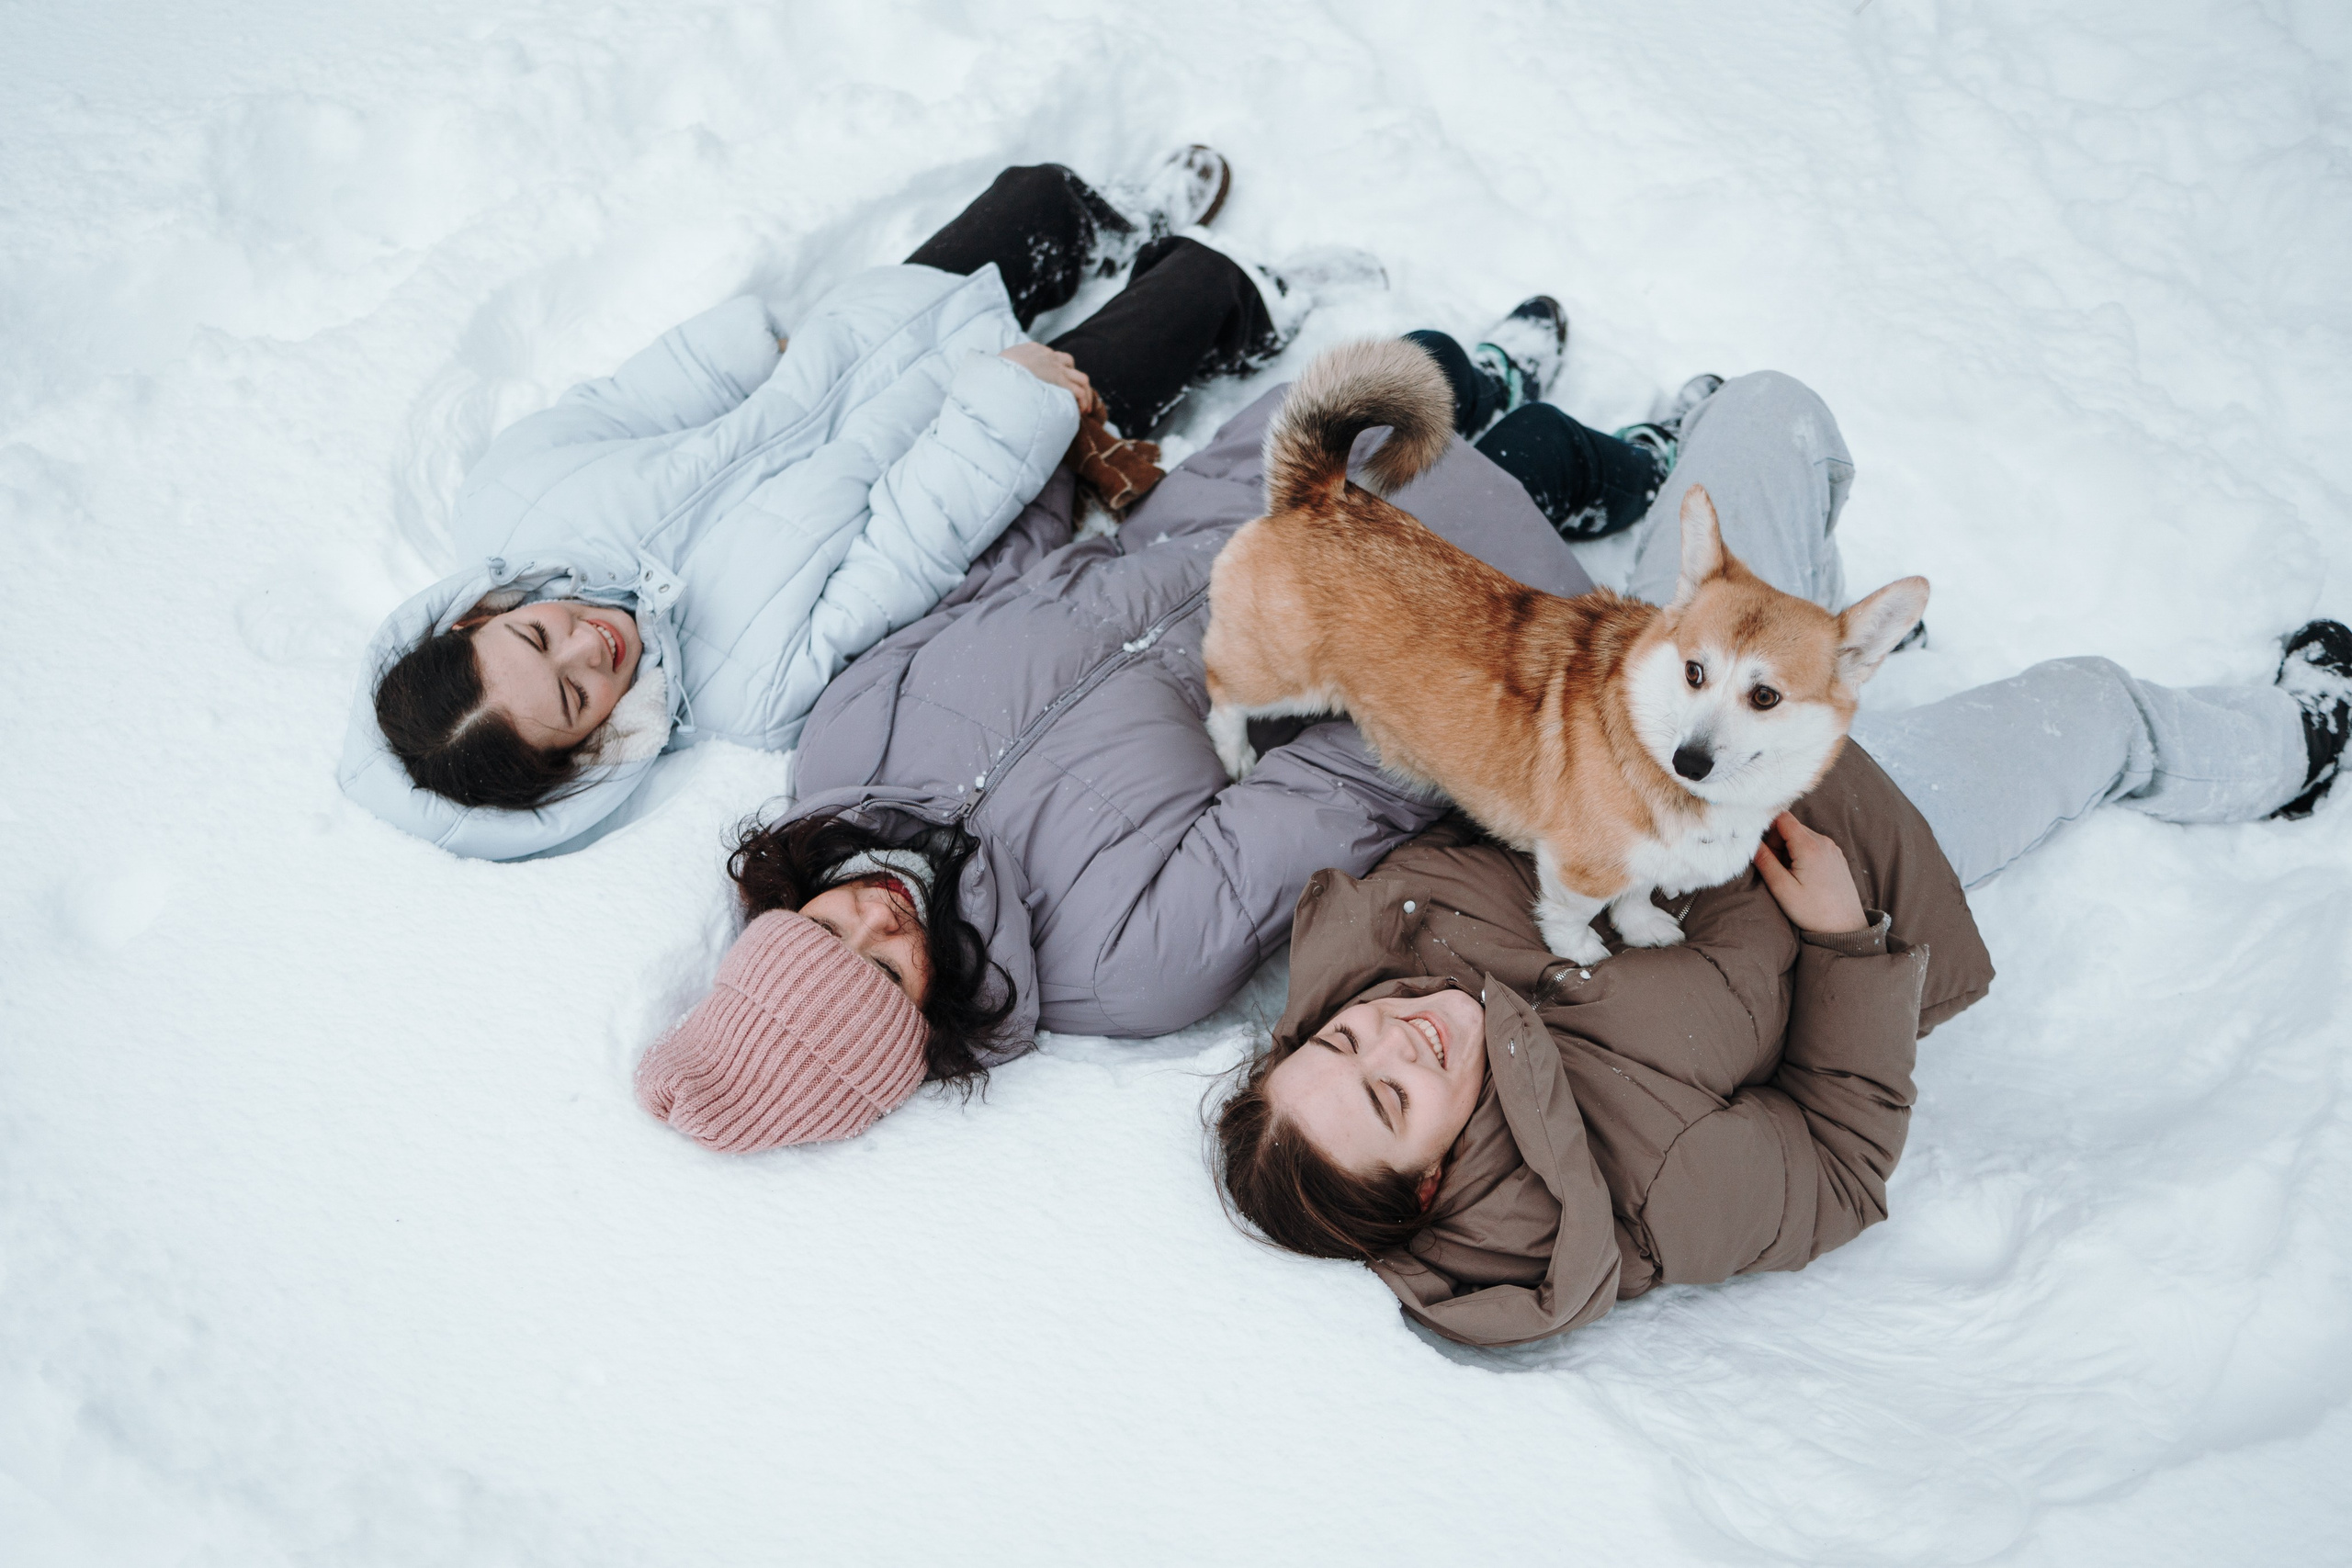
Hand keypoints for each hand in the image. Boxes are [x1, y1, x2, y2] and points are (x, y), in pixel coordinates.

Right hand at [1000, 341, 1097, 414]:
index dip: (1056, 370)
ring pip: (1081, 378)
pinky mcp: (1060, 381)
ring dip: (1085, 393)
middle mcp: (1048, 356)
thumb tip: (993, 381)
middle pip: (1069, 363)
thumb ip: (1003, 370)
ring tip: (1083, 407)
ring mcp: (1056, 368)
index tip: (1055, 384)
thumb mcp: (997, 365)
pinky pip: (1079, 390)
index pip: (1051, 356)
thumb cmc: (993, 371)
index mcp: (1033, 350)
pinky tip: (1081, 412)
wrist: (1000, 371)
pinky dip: (1083, 401)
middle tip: (1073, 395)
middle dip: (1073, 379)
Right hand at [1753, 811, 1867, 934]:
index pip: (1782, 818)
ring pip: (1801, 836)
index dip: (1768, 830)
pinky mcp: (1836, 856)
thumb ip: (1765, 861)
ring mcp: (1833, 848)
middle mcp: (1824, 841)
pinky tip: (1804, 877)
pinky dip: (1802, 855)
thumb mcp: (1782, 889)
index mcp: (1810, 846)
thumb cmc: (1814, 911)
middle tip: (1778, 870)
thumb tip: (1751, 842)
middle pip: (1791, 826)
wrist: (1845, 927)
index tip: (1765, 851)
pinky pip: (1813, 845)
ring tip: (1792, 876)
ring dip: (1790, 850)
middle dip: (1777, 843)